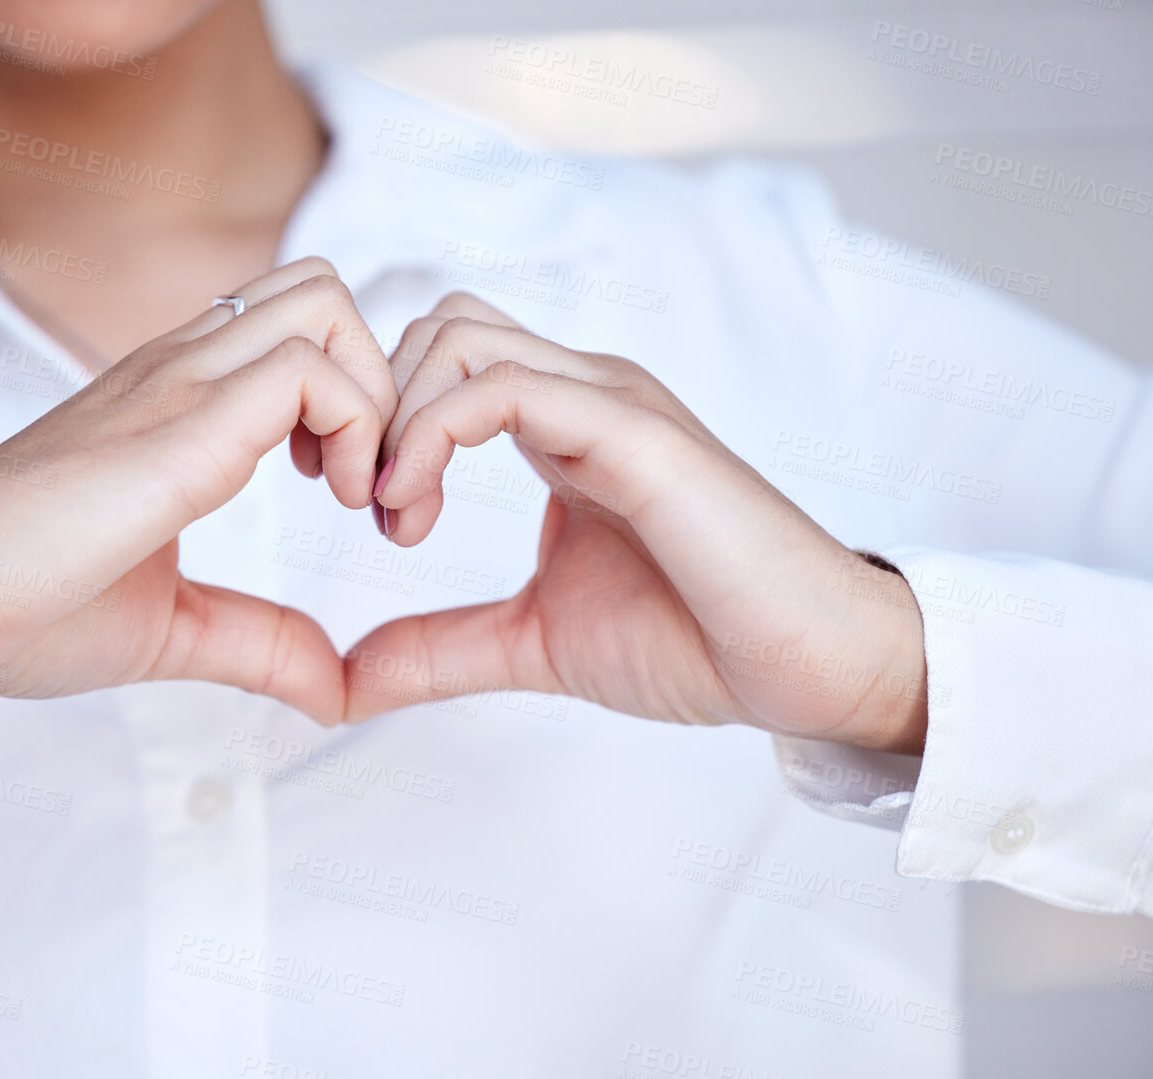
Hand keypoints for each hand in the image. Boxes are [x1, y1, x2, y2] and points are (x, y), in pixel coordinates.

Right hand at [0, 257, 396, 724]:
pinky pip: (303, 369)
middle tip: (375, 488)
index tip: (359, 502)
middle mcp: (178, 370)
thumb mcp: (171, 628)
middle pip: (324, 290)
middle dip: (384, 379)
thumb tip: (336, 690)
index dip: (357, 399)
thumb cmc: (14, 605)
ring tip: (359, 498)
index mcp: (174, 400)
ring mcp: (174, 385)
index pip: (294, 328)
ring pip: (325, 305)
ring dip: (375, 397)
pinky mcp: (176, 427)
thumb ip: (257, 643)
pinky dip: (358, 427)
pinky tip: (340, 506)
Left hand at [346, 294, 927, 753]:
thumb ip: (441, 646)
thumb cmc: (694, 639)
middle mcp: (585, 394)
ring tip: (395, 510)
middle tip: (370, 507)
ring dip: (398, 415)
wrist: (805, 665)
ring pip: (460, 336)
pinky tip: (415, 507)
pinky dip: (433, 435)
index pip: (446, 358)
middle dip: (376, 405)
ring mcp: (612, 403)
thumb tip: (346, 677)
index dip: (383, 421)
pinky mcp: (634, 434)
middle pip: (439, 326)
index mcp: (565, 424)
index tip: (371, 515)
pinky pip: (507, 389)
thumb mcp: (533, 641)